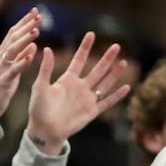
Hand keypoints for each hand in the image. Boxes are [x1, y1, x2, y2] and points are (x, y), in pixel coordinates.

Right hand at [0, 10, 41, 116]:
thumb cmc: (0, 87)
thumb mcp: (14, 69)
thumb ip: (22, 56)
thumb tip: (33, 44)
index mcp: (3, 54)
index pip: (14, 33)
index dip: (24, 21)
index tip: (36, 11)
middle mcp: (0, 57)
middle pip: (14, 37)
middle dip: (26, 25)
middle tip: (39, 16)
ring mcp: (1, 68)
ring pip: (12, 50)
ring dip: (24, 39)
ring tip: (36, 31)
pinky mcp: (3, 81)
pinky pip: (12, 70)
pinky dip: (21, 62)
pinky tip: (30, 56)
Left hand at [25, 33, 130, 153]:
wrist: (44, 130)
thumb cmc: (38, 109)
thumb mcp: (40, 86)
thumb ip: (45, 69)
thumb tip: (46, 48)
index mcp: (67, 80)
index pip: (79, 60)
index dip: (85, 48)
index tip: (91, 34)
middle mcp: (80, 87)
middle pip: (96, 69)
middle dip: (106, 58)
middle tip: (116, 46)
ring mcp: (87, 99)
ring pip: (104, 83)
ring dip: (114, 73)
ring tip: (124, 62)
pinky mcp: (92, 112)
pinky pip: (107, 102)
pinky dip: (117, 96)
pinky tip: (126, 87)